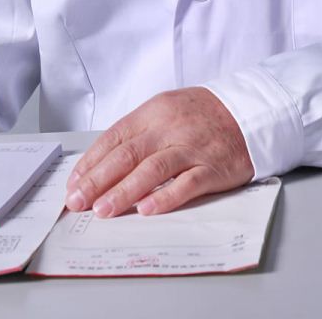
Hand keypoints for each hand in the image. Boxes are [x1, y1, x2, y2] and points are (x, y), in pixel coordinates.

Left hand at [64, 86, 253, 217]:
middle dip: (98, 180)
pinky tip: (147, 210)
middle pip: (127, 154)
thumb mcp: (166, 111)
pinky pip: (186, 183)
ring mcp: (191, 147)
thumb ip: (138, 134)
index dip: (91, 162)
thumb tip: (102, 163)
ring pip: (152, 169)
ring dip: (124, 192)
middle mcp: (170, 128)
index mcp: (154, 112)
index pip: (114, 138)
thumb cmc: (202, 114)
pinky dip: (165, 197)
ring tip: (103, 210)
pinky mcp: (212, 167)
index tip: (73, 184)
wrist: (248, 111)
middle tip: (77, 202)